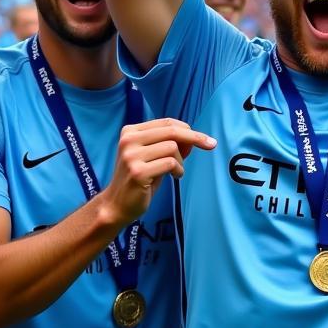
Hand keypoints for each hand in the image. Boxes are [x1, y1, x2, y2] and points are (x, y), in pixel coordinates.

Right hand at [101, 118, 215, 225]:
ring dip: (181, 161)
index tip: (204, 138)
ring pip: (172, 147)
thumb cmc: (138, 180)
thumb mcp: (152, 156)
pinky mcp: (138, 171)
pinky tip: (174, 177)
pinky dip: (178, 170)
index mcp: (130, 132)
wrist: (116, 205)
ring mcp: (132, 155)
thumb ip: (168, 144)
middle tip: (211, 145)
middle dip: (195, 138)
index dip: (188, 129)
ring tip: (176, 172)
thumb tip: (192, 138)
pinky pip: (170, 163)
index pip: (166, 122)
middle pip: (171, 131)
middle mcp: (129, 140)